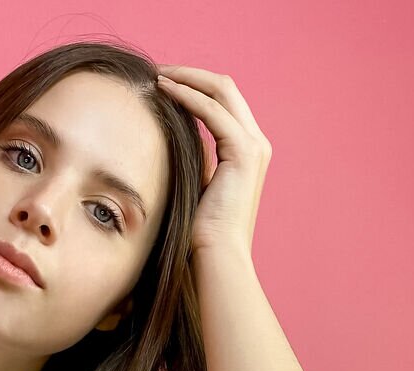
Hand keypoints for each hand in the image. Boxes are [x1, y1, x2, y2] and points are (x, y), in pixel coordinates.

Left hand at [155, 63, 273, 255]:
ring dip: (187, 78)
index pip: (223, 101)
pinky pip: (213, 112)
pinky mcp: (244, 153)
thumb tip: (178, 142)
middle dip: (190, 74)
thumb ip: (197, 160)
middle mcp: (256, 143)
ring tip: (157, 76)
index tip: (162, 82)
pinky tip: (165, 91)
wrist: (217, 256)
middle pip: (225, 88)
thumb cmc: (201, 231)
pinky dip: (189, 97)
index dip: (194, 85)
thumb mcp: (198, 184)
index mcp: (246, 150)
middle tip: (157, 71)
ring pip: (222, 92)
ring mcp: (254, 147)